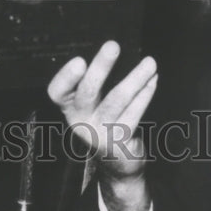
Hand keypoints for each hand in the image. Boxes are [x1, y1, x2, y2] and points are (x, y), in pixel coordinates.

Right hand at [47, 41, 156, 178]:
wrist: (117, 164)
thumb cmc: (105, 122)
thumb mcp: (92, 105)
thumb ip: (95, 82)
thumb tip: (114, 50)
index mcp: (69, 107)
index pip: (57, 92)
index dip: (66, 77)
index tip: (79, 60)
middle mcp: (80, 121)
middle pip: (87, 92)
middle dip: (101, 67)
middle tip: (113, 46)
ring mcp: (99, 133)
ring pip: (117, 100)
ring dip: (135, 78)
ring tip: (150, 62)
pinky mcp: (119, 142)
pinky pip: (134, 112)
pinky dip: (145, 94)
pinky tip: (153, 80)